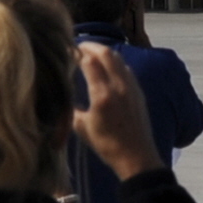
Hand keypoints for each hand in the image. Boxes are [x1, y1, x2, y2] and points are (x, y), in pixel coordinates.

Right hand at [77, 43, 160, 182]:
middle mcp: (118, 85)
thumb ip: (72, 110)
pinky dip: (116, 62)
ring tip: (93, 53)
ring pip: (119, 59)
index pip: (89, 62)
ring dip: (105, 52)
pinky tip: (110, 68)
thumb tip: (63, 98)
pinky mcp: (139, 91)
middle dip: (92, 46)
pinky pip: (127, 69)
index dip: (78, 52)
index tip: (68, 49)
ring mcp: (131, 87)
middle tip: (80, 45)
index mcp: (102, 94)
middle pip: (106, 53)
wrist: (137, 157)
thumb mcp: (83, 128)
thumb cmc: (107, 145)